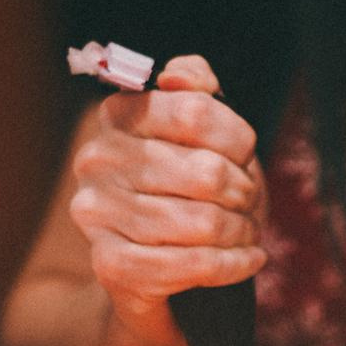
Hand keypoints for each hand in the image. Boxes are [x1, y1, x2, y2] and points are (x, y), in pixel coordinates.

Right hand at [68, 55, 266, 334]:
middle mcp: (97, 160)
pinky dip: (232, 265)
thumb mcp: (201, 135)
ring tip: (245, 233)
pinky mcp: (110, 264)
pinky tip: (247, 260)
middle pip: (205, 172)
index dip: (237, 139)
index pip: (195, 112)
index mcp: (118, 116)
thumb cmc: (188, 191)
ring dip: (240, 232)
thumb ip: (196, 91)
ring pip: (202, 222)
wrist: (157, 268)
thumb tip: (177, 77)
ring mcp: (98, 214)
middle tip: (247, 204)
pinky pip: (191, 265)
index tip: (244, 157)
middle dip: (243, 192)